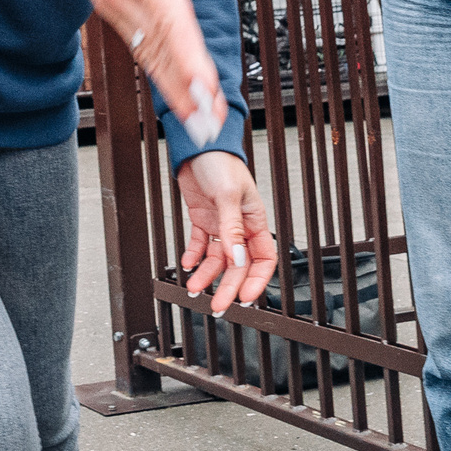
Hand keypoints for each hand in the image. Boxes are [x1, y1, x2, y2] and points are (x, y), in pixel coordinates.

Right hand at [17, 0, 258, 143]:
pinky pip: (140, 48)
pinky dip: (161, 74)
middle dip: (184, 91)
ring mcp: (111, 5)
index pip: (168, 19)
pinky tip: (181, 94)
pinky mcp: (109, 11)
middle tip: (210, 126)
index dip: (187, 56)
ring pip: (148, 56)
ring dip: (175, 91)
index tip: (204, 87)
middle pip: (157, 50)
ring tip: (203, 122)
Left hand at [176, 151, 274, 313]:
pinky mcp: (202, 219)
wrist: (196, 146)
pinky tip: (187, 264)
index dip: (256, 280)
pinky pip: (200, 244)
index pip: (262, 259)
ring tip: (195, 287)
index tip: (246, 297)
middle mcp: (239, 226)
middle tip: (218, 305)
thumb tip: (238, 258)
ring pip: (217, 258)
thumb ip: (232, 228)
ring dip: (206, 274)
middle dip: (228, 286)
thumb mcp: (228, 194)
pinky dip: (193, 256)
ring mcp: (220, 224)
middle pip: (237, 265)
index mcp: (254, 220)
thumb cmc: (220, 162)